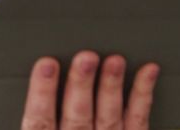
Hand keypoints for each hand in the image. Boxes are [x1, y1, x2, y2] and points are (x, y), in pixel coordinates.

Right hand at [23, 51, 157, 129]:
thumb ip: (36, 115)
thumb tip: (32, 71)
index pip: (39, 121)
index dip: (42, 93)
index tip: (46, 64)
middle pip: (77, 116)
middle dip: (81, 85)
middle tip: (85, 58)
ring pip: (108, 118)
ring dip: (111, 87)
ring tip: (114, 61)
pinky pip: (138, 121)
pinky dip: (143, 95)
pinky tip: (147, 72)